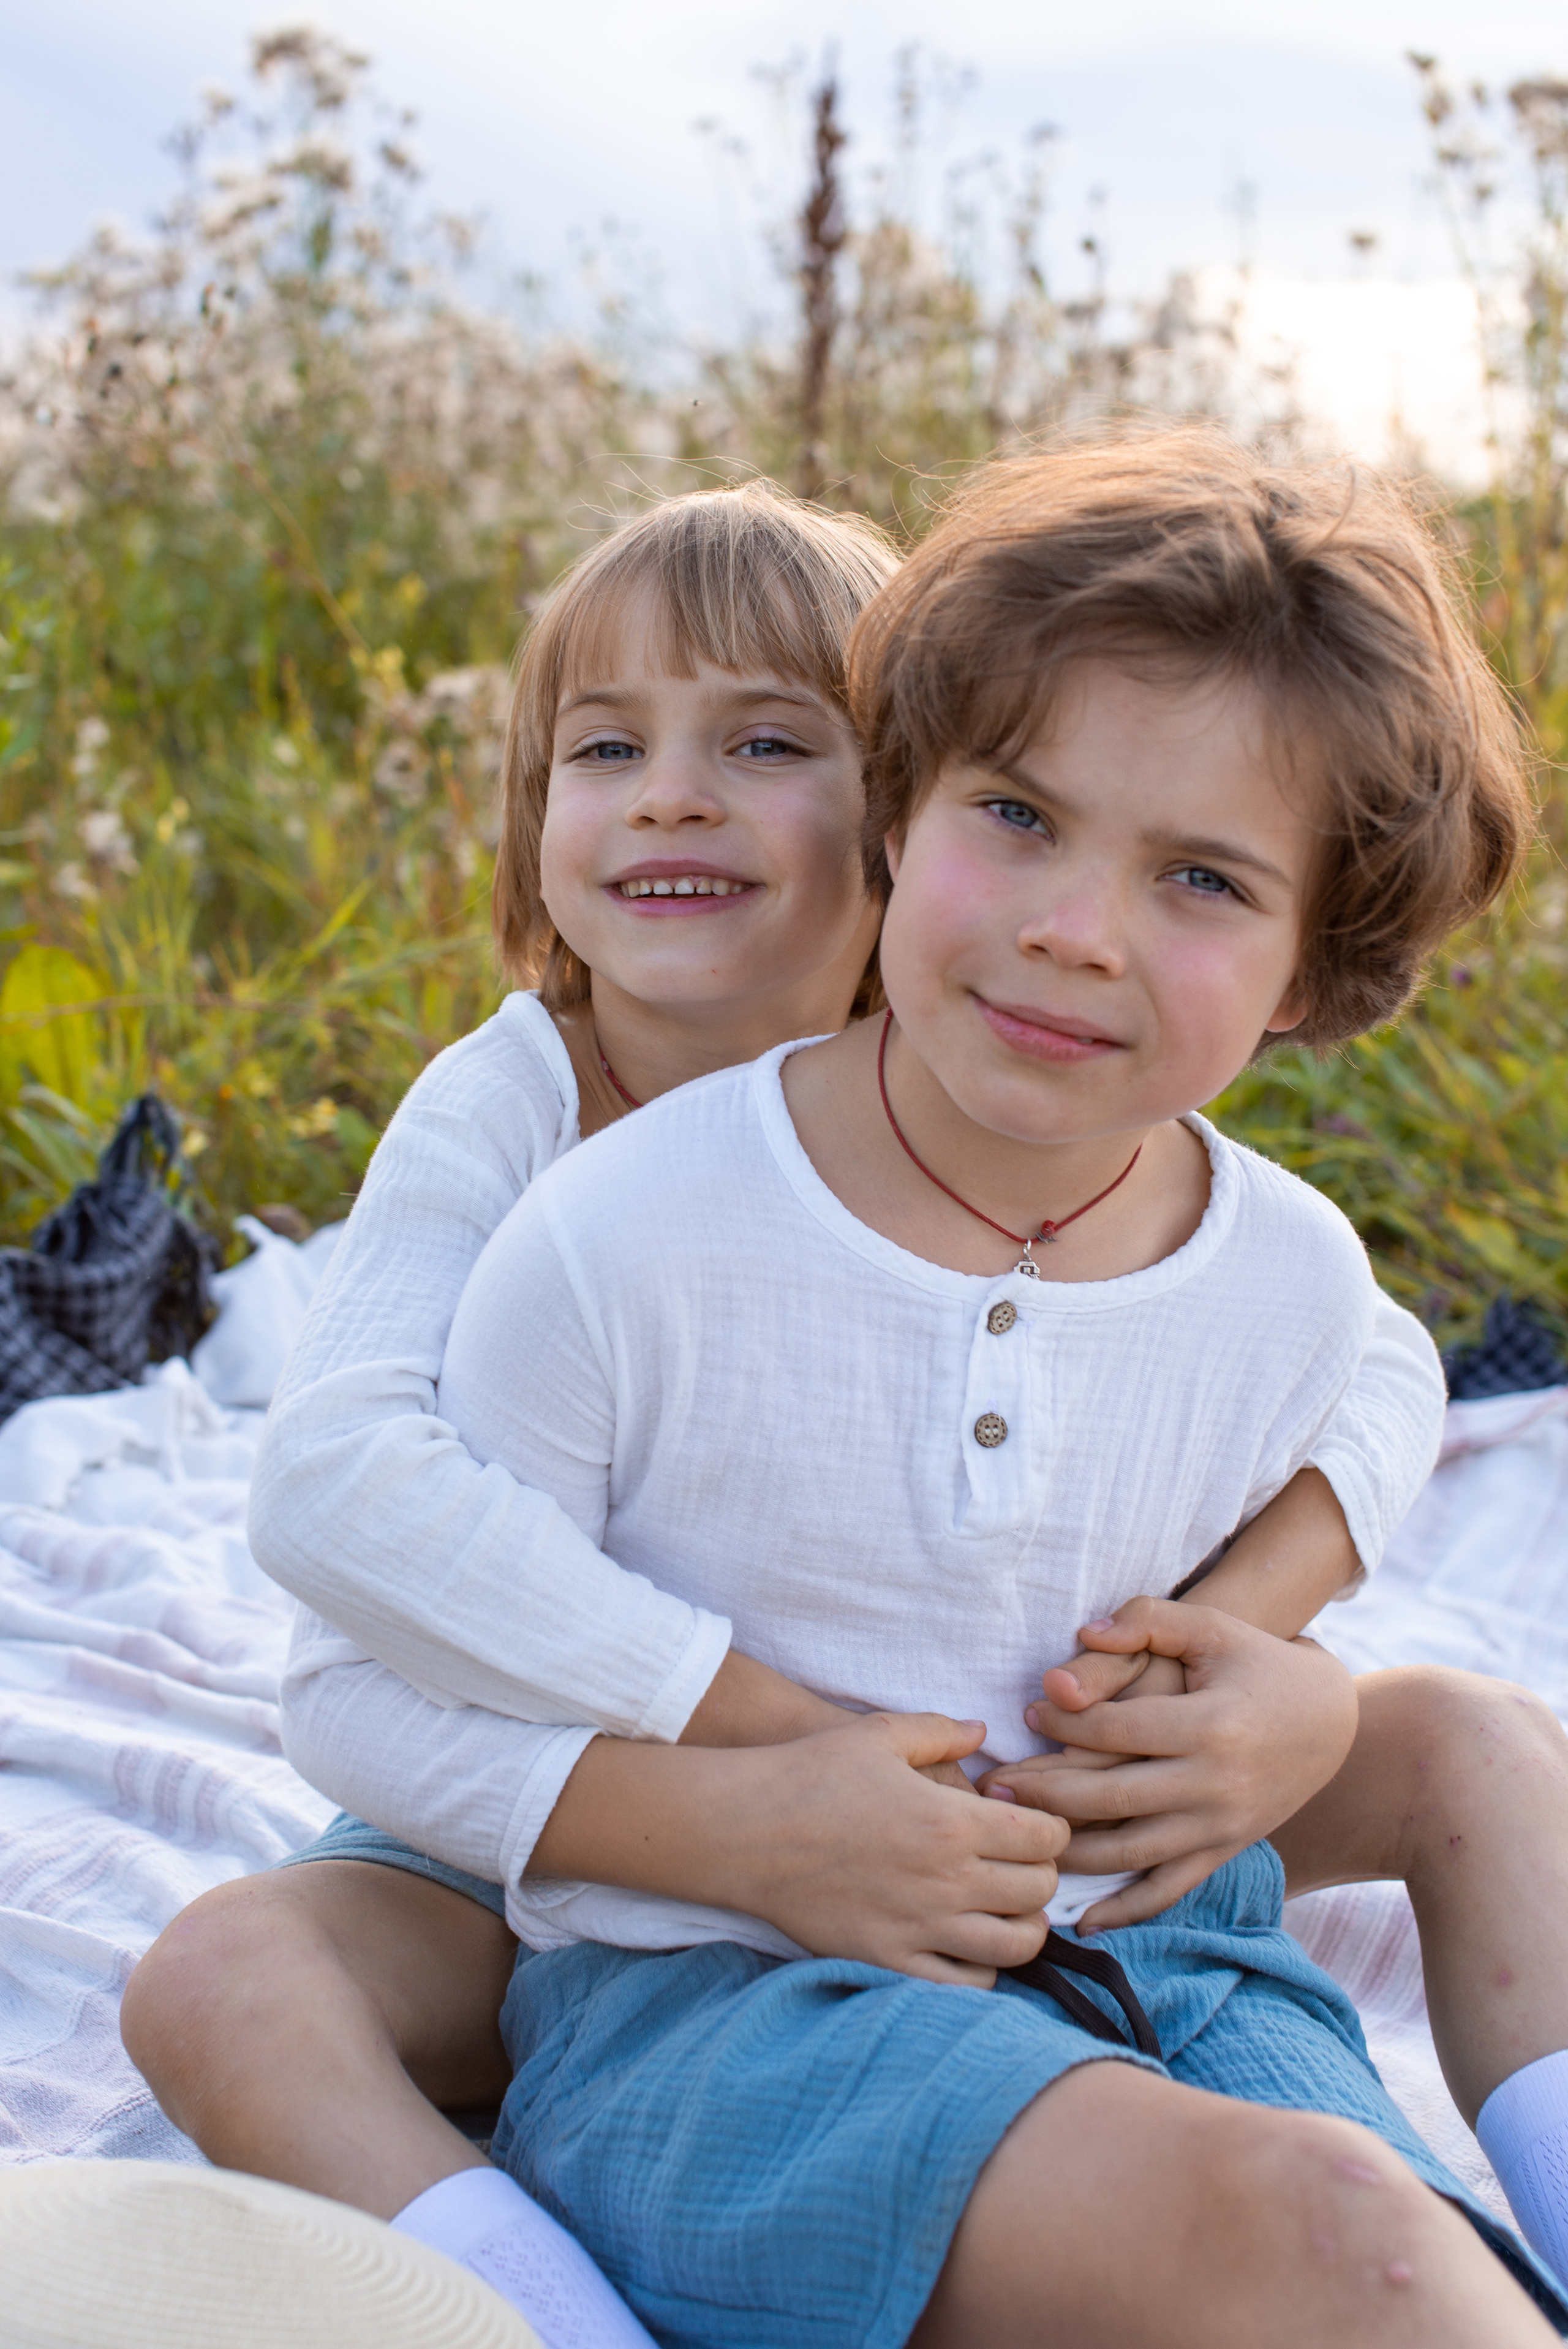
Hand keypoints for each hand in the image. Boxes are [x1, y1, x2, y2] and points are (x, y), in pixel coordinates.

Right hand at [730, 1713, 1065, 1983]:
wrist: (746, 1829)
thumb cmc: (811, 1773)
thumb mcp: (880, 1734)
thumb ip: (940, 1732)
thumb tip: (983, 1733)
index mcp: (952, 1821)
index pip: (1044, 1837)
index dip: (1054, 1830)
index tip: (1041, 1826)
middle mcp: (946, 1880)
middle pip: (1038, 1892)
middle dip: (1044, 1877)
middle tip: (1027, 1865)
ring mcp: (919, 1927)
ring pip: (1013, 1947)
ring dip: (1026, 1929)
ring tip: (1011, 1912)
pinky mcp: (888, 1961)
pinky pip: (962, 1985)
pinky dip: (982, 1972)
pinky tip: (969, 1947)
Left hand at [976, 1599, 1357, 1932]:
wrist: (1332, 1721)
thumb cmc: (1259, 1664)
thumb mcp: (1212, 1627)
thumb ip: (1147, 1619)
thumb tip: (1083, 1636)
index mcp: (1210, 1725)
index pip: (1118, 1730)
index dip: (1065, 1719)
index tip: (1029, 1709)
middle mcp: (1215, 1784)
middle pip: (1112, 1797)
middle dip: (1045, 1793)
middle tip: (991, 1788)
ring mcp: (1220, 1827)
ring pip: (1130, 1852)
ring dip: (1067, 1850)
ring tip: (1016, 1836)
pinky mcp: (1223, 1851)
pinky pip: (1168, 1890)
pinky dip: (1124, 1910)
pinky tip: (1080, 1920)